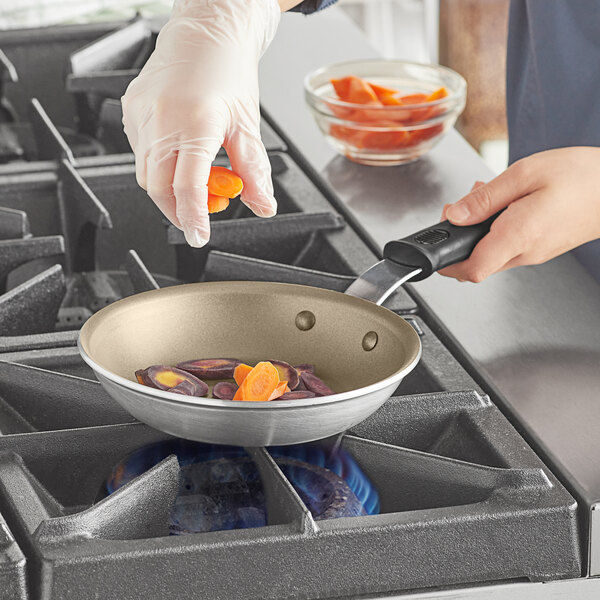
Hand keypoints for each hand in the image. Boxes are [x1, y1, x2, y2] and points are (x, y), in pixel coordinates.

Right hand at [121, 0, 280, 246]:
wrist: (207, 30)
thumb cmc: (228, 70)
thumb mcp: (247, 124)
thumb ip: (254, 171)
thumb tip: (262, 205)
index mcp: (195, 123)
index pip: (187, 187)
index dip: (193, 218)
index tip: (199, 236)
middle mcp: (161, 118)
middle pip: (158, 188)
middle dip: (177, 210)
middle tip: (200, 214)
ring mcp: (141, 113)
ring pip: (146, 172)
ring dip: (169, 188)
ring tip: (199, 176)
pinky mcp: (131, 109)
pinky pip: (140, 152)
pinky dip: (160, 165)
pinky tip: (181, 153)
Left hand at [439, 147, 599, 281]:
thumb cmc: (583, 176)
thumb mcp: (525, 174)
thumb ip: (484, 199)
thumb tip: (454, 216)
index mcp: (518, 236)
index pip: (471, 270)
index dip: (447, 261)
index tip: (438, 242)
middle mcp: (525, 252)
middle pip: (475, 264)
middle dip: (459, 239)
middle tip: (462, 208)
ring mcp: (534, 254)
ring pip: (490, 255)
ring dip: (478, 232)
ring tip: (487, 197)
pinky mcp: (541, 248)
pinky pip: (508, 247)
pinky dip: (496, 230)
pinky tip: (505, 204)